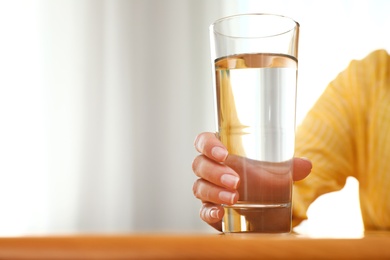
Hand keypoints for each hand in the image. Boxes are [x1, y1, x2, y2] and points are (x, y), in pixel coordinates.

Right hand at [192, 132, 311, 230]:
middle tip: (236, 180)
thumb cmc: (261, 176)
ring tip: (234, 198)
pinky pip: (202, 210)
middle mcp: (210, 168)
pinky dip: (209, 212)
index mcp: (220, 151)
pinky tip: (219, 213)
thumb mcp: (274, 169)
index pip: (204, 141)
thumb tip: (306, 166)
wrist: (259, 203)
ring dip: (215, 192)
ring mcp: (207, 189)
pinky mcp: (210, 209)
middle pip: (200, 165)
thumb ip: (289, 166)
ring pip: (199, 187)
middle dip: (215, 172)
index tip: (223, 153)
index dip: (208, 145)